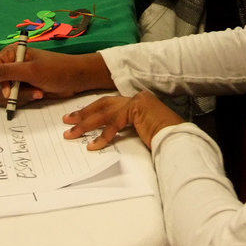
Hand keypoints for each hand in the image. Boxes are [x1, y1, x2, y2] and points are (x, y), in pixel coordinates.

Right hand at [0, 46, 114, 103]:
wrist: (78, 79)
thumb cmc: (57, 69)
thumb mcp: (30, 70)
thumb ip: (5, 72)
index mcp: (10, 54)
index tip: (10, 91)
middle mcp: (11, 65)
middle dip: (13, 93)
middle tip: (31, 93)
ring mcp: (17, 79)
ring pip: (5, 96)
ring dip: (21, 98)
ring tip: (38, 93)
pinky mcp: (24, 90)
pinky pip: (15, 100)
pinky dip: (26, 100)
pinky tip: (40, 95)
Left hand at [62, 91, 183, 150]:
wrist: (179, 137)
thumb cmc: (164, 137)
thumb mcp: (143, 130)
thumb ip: (129, 126)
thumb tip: (110, 135)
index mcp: (137, 101)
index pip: (109, 104)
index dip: (91, 110)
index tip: (77, 116)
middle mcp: (136, 98)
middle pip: (103, 105)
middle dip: (83, 113)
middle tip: (66, 121)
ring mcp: (137, 103)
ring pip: (104, 114)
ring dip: (85, 124)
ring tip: (71, 134)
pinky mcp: (136, 111)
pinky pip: (114, 125)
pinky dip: (102, 137)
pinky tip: (92, 146)